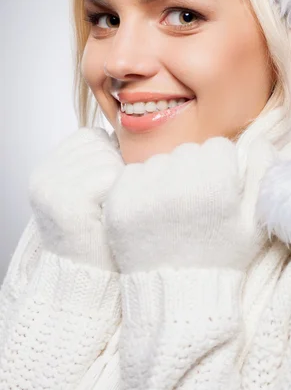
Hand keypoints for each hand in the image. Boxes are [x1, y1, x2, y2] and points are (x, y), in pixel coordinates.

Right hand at [29, 127, 124, 270]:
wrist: (86, 282)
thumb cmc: (98, 235)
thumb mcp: (89, 189)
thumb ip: (97, 160)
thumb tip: (127, 128)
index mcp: (46, 169)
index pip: (91, 136)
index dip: (110, 156)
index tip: (107, 187)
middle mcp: (44, 175)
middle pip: (101, 146)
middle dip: (117, 168)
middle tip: (110, 202)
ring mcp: (52, 188)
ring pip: (108, 159)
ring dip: (120, 182)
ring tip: (109, 209)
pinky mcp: (67, 202)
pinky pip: (110, 176)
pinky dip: (119, 194)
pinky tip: (111, 214)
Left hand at [104, 136, 265, 272]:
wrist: (178, 295)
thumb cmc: (222, 256)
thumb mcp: (255, 221)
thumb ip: (262, 175)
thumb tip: (260, 142)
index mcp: (214, 183)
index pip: (218, 147)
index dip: (222, 169)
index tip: (219, 192)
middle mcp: (176, 182)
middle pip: (189, 151)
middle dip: (195, 170)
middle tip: (196, 202)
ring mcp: (143, 190)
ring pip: (162, 160)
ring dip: (168, 176)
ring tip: (173, 208)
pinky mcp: (119, 200)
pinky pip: (134, 173)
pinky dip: (143, 186)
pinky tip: (153, 211)